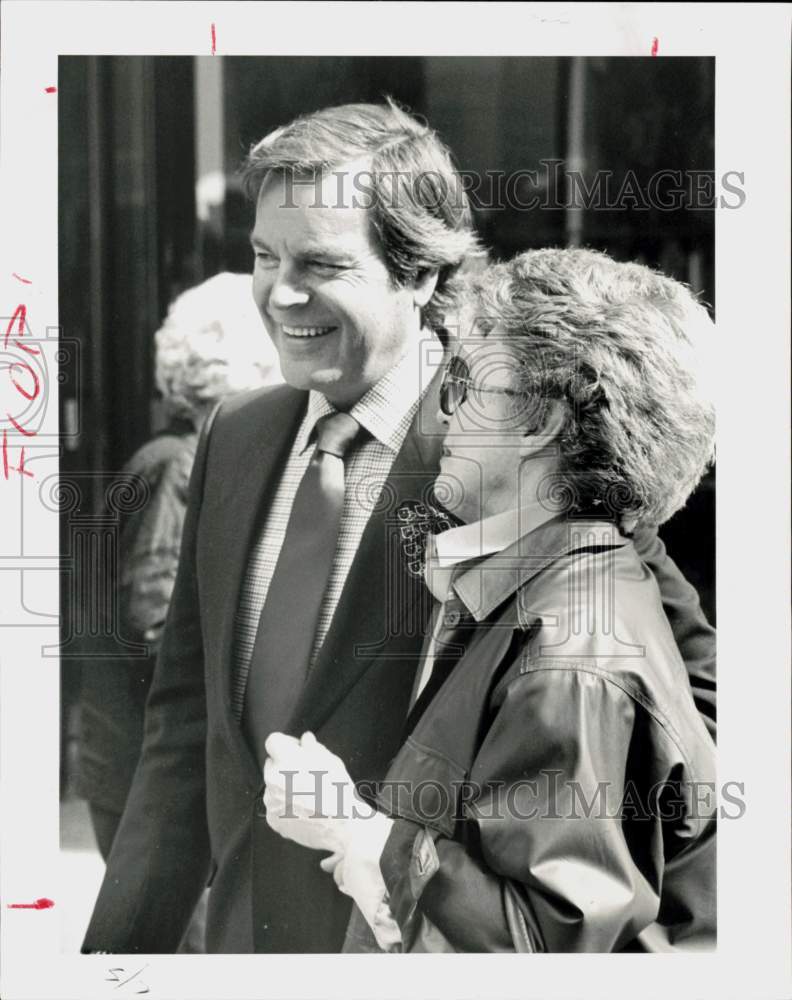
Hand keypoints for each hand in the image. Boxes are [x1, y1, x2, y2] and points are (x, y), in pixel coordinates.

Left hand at [263, 732, 373, 854]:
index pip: (274, 741)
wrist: (342, 827)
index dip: (287, 743)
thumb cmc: (338, 790)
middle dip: (285, 765)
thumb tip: (305, 739)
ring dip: (284, 786)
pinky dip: (285, 806)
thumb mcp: (331, 760)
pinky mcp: (273, 820)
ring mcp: (271, 801)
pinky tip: (304, 810)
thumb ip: (313, 747)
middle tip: (306, 774)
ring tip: (307, 796)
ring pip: (273, 786)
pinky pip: (275, 806)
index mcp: (285, 759)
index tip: (300, 751)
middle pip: (272, 764)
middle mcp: (272, 778)